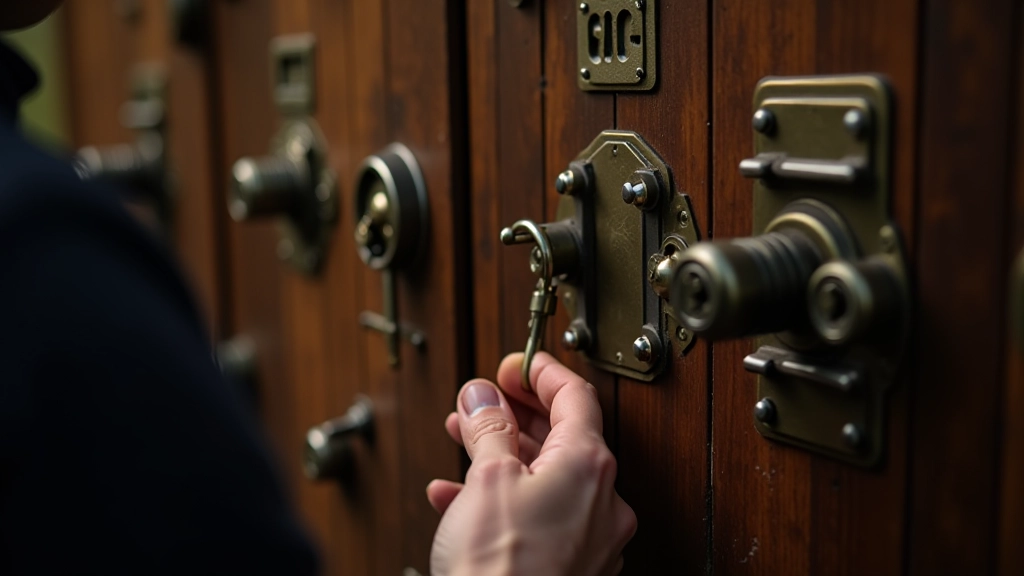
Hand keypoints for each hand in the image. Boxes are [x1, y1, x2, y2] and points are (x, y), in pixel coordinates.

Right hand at [427, 352, 636, 575]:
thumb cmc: (503, 568)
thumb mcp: (488, 477)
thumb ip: (488, 426)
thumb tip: (483, 397)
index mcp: (589, 465)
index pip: (575, 396)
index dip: (542, 372)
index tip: (518, 362)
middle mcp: (601, 501)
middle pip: (562, 436)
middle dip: (516, 414)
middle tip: (487, 399)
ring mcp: (590, 539)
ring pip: (547, 478)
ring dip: (503, 454)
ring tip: (465, 440)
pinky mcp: (571, 568)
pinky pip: (540, 517)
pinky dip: (503, 499)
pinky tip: (460, 498)